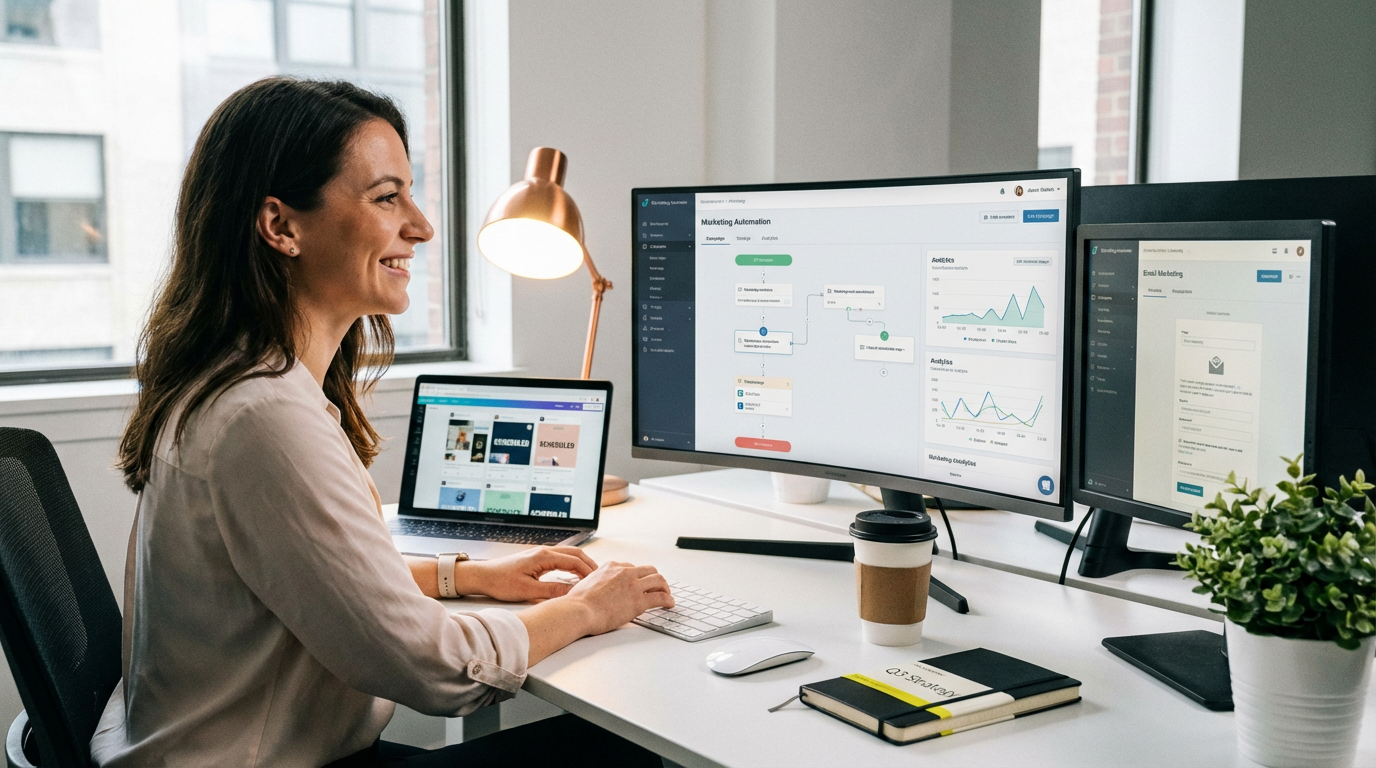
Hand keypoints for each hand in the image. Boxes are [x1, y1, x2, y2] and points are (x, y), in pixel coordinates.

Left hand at [455, 547, 596, 601]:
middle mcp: (544, 552)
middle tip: (600, 578)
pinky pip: (560, 560)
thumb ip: (552, 591)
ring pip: (568, 556)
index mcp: (544, 556)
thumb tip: (572, 593)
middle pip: (575, 554)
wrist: (482, 576)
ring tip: (591, 578)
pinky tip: (573, 577)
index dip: (589, 571)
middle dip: (589, 565)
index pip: (574, 560)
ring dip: (580, 565)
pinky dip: (571, 566)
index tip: (599, 581)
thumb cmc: (500, 581)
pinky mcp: (537, 560)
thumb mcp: (528, 590)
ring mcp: (540, 554)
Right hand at [562, 561, 673, 635]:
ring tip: (667, 594)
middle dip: (655, 578)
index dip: (639, 576)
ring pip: (658, 580)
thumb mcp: (587, 582)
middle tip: (658, 587)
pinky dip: (668, 600)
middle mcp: (624, 572)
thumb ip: (597, 581)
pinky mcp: (638, 601)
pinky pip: (660, 597)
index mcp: (611, 567)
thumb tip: (599, 588)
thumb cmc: (578, 602)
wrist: (579, 610)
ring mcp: (633, 586)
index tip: (641, 583)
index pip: (632, 567)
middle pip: (649, 570)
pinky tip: (670, 604)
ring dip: (665, 587)